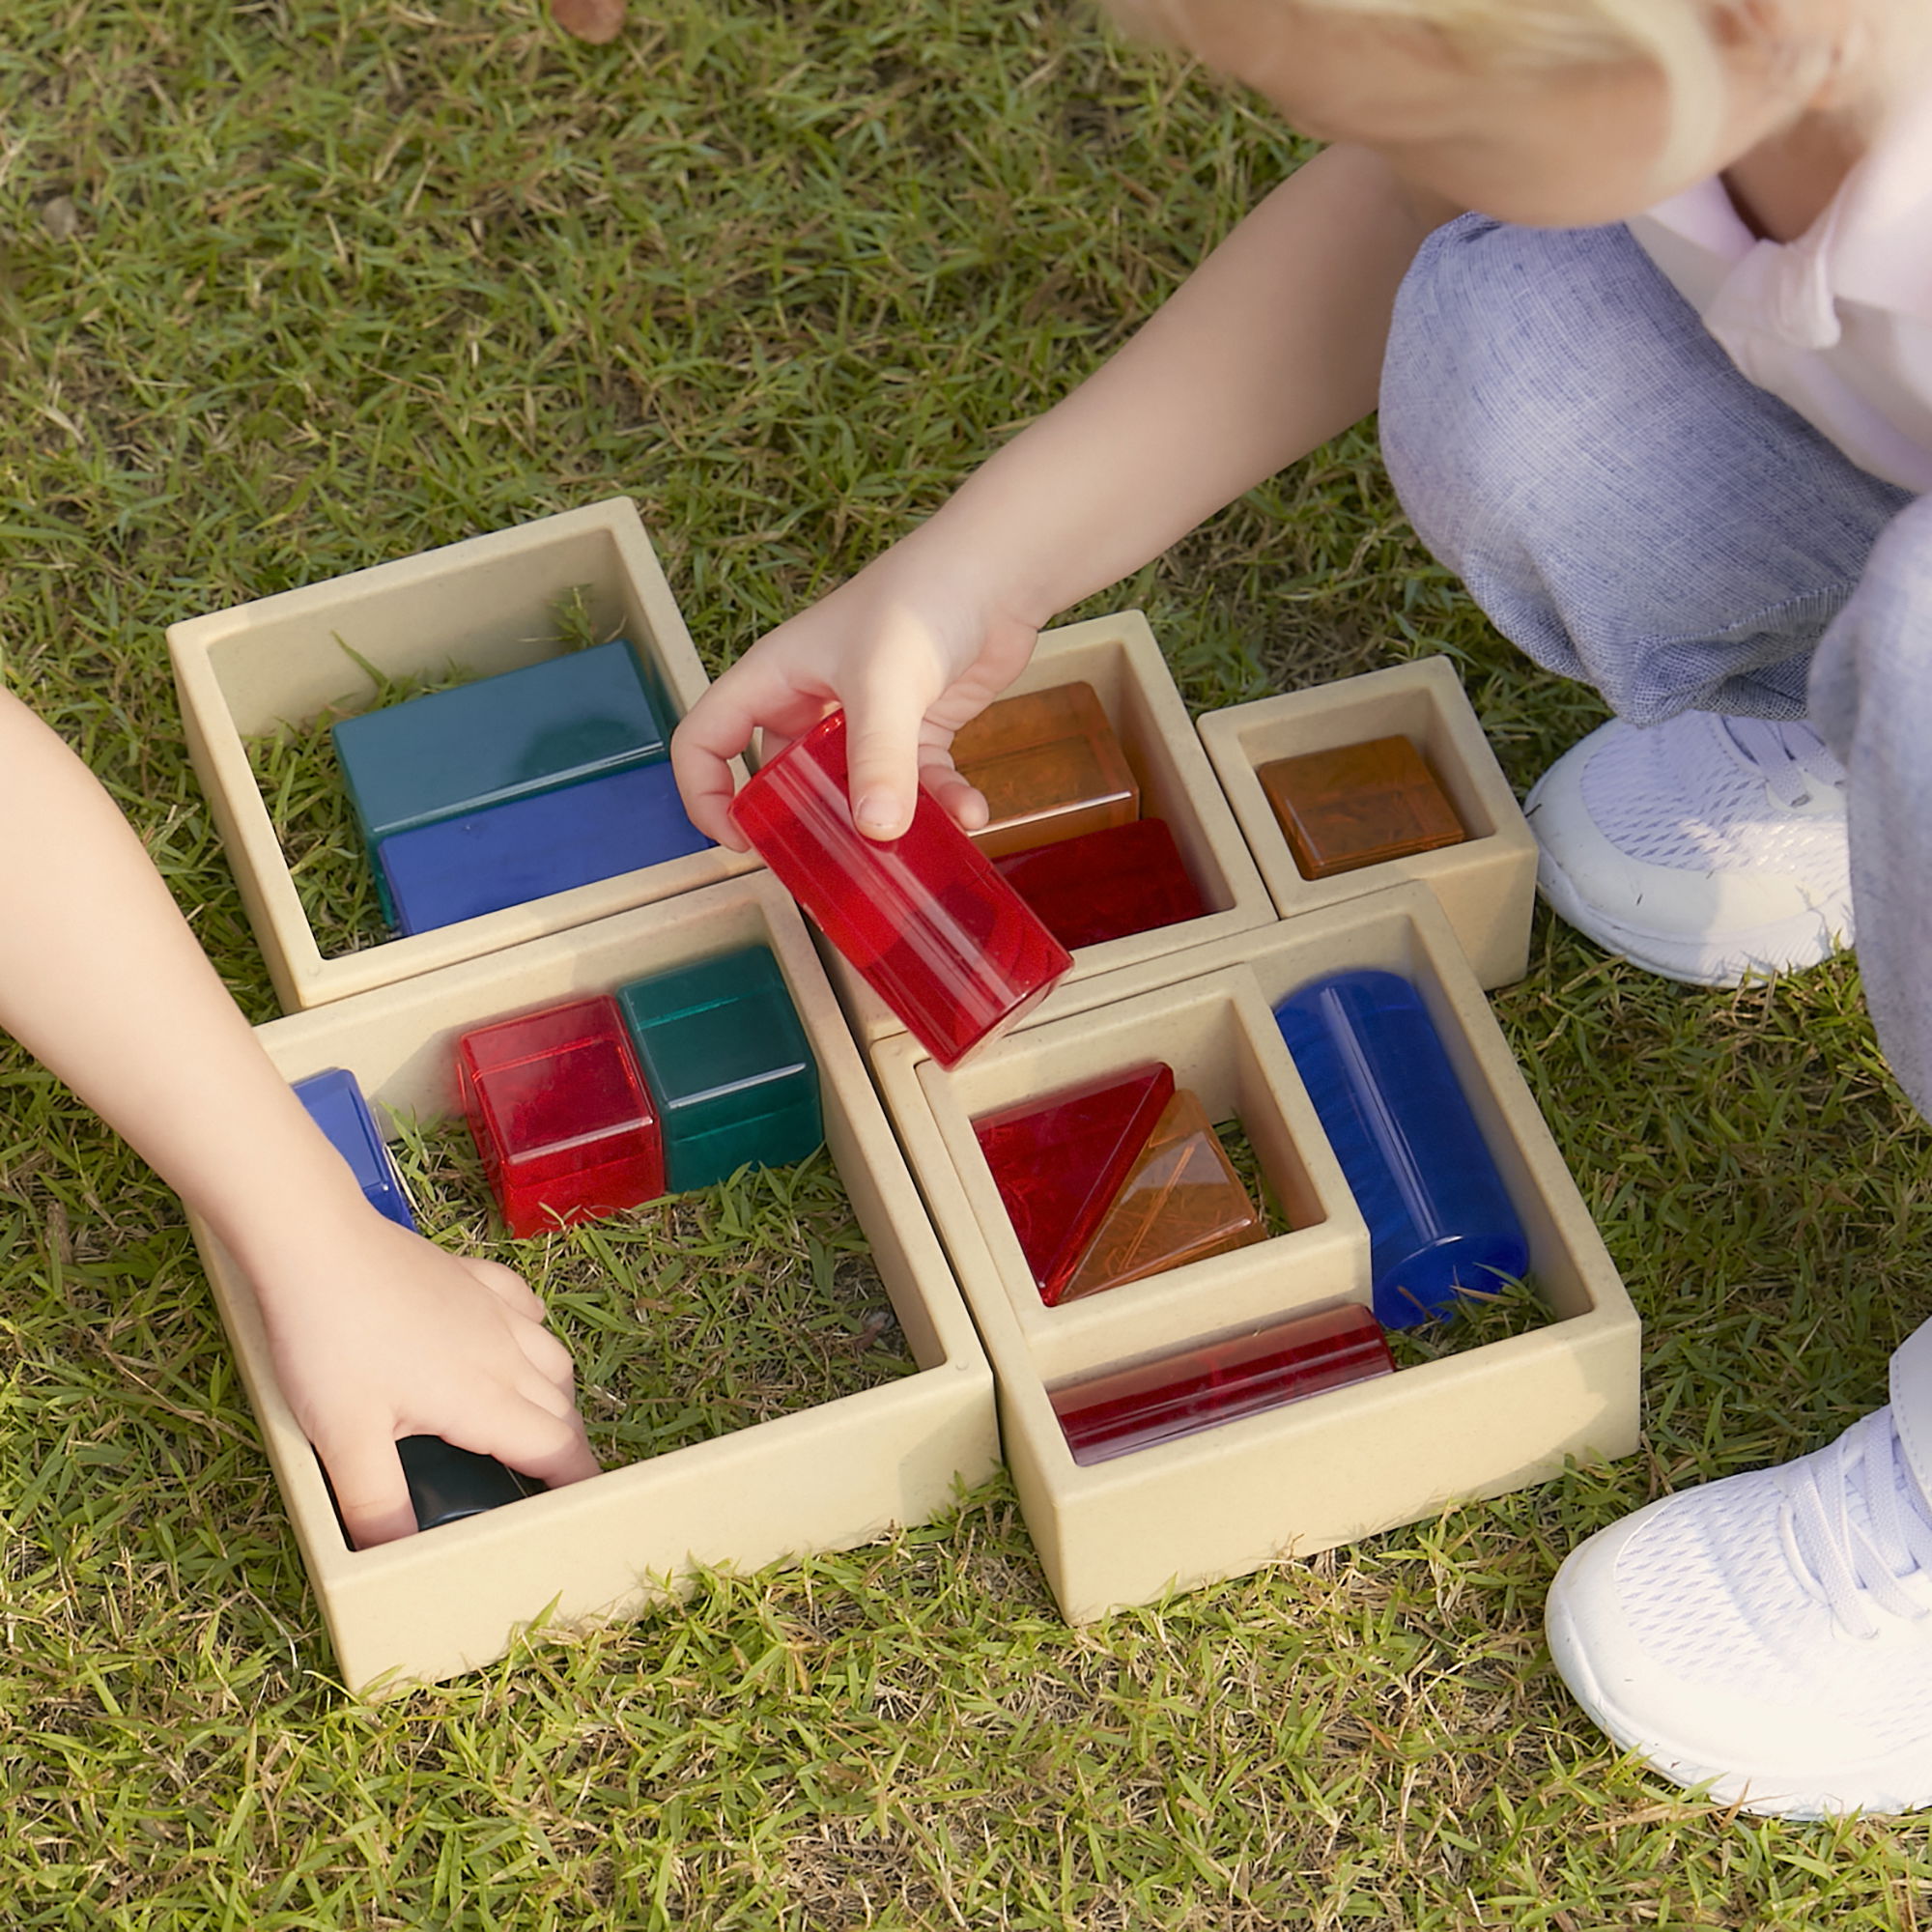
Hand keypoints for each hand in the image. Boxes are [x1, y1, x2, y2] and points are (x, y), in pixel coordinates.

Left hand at [251, 1209, 600, 1548]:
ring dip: (556, 1394)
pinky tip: (514, 1337)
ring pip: (552, 1357)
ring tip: (536, 1416)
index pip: (554, 1447)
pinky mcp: (471, 1276)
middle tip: (549, 1477)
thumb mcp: (343, 1438)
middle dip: (566, 1445)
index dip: (575, 1480)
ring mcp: (491, 1309)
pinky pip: (524, 1307)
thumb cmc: (330, 1341)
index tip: (585, 1504)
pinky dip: (532, 1332)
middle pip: (561, 1406)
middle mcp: (503, 1352)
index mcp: (483, 1398)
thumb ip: (375, 1505)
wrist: (317, 1244)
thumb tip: (395, 1560)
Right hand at [672, 538, 1042, 847]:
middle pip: (781, 778)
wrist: (998, 569)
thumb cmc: (922, 599)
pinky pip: (916, 781)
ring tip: (906, 853)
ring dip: (880, 822)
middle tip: (825, 865)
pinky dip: (940, 802)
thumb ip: (880, 761)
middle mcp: (811, 699)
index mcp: (774, 678)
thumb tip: (876, 833)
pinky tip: (971, 814)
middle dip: (802, 824)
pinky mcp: (918, 726)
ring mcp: (866, 716)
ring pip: (853, 788)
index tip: (739, 840)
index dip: (705, 794)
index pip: (705, 739)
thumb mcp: (887, 684)